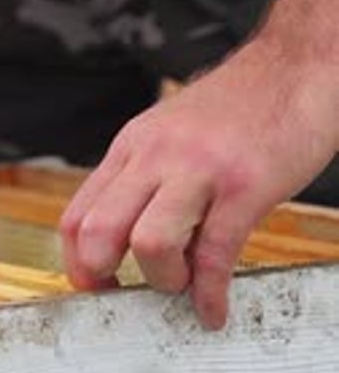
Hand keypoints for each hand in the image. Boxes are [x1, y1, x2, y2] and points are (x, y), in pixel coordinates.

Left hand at [61, 0, 338, 328]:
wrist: (294, 66)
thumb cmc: (237, 106)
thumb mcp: (172, 132)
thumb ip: (147, 178)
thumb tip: (132, 239)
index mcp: (133, 145)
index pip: (77, 215)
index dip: (78, 265)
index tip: (97, 286)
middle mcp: (156, 155)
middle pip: (98, 232)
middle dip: (103, 276)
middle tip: (129, 294)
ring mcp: (200, 169)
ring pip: (149, 243)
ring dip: (164, 282)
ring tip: (185, 284)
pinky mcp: (246, 185)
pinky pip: (216, 255)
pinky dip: (211, 294)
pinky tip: (215, 307)